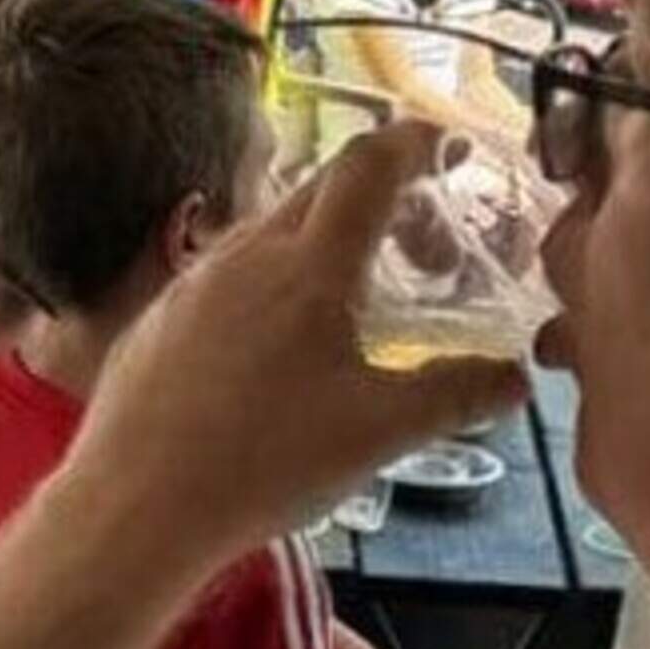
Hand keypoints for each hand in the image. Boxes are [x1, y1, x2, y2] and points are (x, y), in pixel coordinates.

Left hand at [47, 121, 527, 558]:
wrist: (136, 505)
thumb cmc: (264, 463)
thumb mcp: (380, 432)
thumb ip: (454, 394)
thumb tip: (513, 377)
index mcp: (310, 265)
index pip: (369, 167)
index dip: (414, 143)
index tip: (447, 146)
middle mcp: (247, 253)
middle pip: (321, 188)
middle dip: (379, 196)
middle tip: (422, 242)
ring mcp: (194, 281)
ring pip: (270, 230)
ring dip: (323, 240)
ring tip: (356, 295)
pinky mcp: (160, 317)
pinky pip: (227, 274)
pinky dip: (270, 280)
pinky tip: (279, 344)